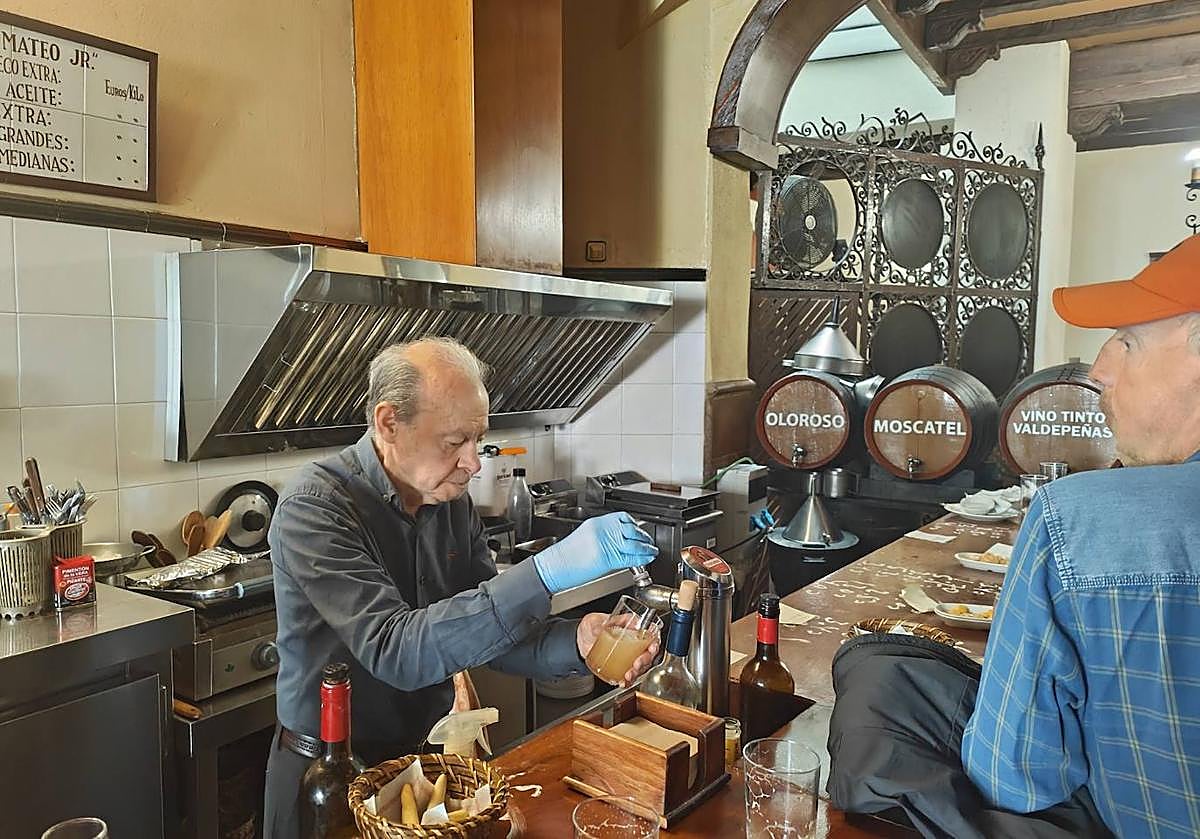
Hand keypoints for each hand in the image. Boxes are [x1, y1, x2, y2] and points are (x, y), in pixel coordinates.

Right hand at [532, 512, 657, 593]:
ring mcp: (605, 543)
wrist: (554, 567)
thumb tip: (618, 541)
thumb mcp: (585, 538)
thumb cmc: (565, 556)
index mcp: (597, 523)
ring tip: (651, 551)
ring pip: (634, 543)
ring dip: (646, 547)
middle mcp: (603, 531)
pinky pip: (630, 557)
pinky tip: (646, 558)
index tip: (639, 530)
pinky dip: (641, 558)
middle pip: (631, 530)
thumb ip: (603, 536)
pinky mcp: (607, 558)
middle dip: (643, 536)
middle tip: (649, 542)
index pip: (622, 518)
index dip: (635, 525)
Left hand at [576, 613, 660, 687]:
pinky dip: (627, 681)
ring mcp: (629, 656)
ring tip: (628, 675)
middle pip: (648, 653)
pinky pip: (628, 676)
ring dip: (637, 673)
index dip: (655, 642)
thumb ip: (599, 624)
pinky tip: (623, 682)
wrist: (582, 640)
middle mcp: (634, 643)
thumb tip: (602, 629)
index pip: (651, 635)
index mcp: (633, 629)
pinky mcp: (622, 667)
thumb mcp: (594, 620)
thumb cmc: (592, 626)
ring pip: (641, 667)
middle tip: (637, 664)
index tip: (651, 648)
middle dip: (645, 661)